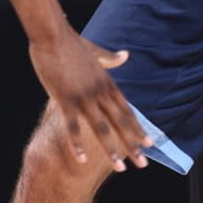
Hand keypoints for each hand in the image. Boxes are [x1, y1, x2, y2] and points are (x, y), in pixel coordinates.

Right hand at [29, 35, 151, 170]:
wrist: (53, 34)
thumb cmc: (71, 43)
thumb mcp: (95, 51)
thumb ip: (110, 57)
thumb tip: (126, 54)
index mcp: (107, 83)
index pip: (127, 110)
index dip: (138, 128)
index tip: (149, 144)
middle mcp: (100, 92)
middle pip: (120, 123)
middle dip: (132, 145)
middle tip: (143, 164)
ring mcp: (84, 97)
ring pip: (102, 128)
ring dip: (111, 149)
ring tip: (120, 168)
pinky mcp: (66, 99)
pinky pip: (73, 126)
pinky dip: (77, 144)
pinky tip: (82, 160)